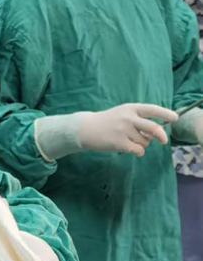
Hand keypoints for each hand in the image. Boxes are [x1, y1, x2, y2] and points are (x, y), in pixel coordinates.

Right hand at [35, 104, 177, 161]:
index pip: (152, 110)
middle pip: (153, 128)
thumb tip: (156, 133)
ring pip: (145, 142)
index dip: (165, 114)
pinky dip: (136, 152)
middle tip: (163, 140)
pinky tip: (127, 149)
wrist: (86, 129)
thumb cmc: (107, 122)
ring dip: (141, 145)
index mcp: (130, 108)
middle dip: (161, 135)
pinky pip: (138, 150)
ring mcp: (124, 130)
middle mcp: (128, 118)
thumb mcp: (122, 114)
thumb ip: (138, 120)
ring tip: (128, 141)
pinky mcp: (119, 142)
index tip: (175, 118)